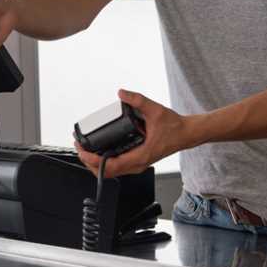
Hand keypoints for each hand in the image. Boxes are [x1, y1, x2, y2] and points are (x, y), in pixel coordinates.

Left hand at [75, 89, 198, 176]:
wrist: (187, 134)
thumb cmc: (175, 127)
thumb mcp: (155, 110)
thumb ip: (138, 100)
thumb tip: (122, 93)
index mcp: (140, 156)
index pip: (111, 165)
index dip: (93, 160)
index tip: (83, 150)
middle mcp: (137, 163)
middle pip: (107, 172)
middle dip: (89, 162)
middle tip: (79, 147)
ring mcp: (137, 164)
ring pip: (111, 171)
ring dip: (96, 163)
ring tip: (85, 148)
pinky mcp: (137, 160)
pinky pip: (117, 166)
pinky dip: (104, 161)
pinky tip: (98, 150)